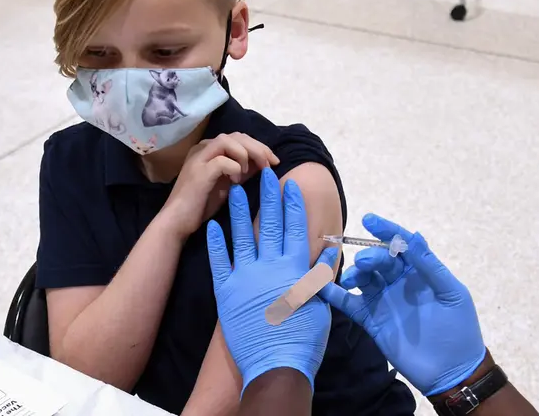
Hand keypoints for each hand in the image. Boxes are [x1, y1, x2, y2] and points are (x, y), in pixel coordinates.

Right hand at [163, 133, 278, 237]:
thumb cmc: (202, 204)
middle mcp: (202, 148)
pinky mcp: (198, 171)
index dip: (259, 146)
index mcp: (209, 149)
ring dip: (247, 154)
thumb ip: (244, 170)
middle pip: (236, 136)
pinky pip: (223, 160)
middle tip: (271, 163)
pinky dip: (235, 169)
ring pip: (228, 141)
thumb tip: (265, 162)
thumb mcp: (229, 183)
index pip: (239, 137)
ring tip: (252, 171)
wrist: (178, 221)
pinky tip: (236, 183)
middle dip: (258, 148)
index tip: (274, 161)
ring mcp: (198, 158)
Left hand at [206, 168, 331, 392]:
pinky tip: (213, 225)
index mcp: (296, 268)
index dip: (293, 205)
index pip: (295, 228)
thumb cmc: (305, 338)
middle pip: (271, 225)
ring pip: (243, 237)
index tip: (290, 185)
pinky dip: (216, 244)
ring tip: (237, 190)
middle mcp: (272, 266)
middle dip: (269, 197)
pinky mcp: (227, 292)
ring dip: (241, 212)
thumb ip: (319, 276)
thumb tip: (325, 252)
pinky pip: (220, 263)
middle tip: (265, 174)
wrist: (276, 364)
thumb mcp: (320, 304)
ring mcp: (247, 277)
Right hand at [318, 214, 485, 395]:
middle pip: (379, 260)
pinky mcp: (372, 321)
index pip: (401, 244)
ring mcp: (384, 301)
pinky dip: (335, 295)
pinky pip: (351, 303)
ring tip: (353, 278)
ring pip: (364, 278)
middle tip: (365, 262)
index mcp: (420, 272)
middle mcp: (399, 282)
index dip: (386, 230)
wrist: (452, 372)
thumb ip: (430, 266)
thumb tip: (415, 236)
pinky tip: (322, 286)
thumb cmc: (459, 329)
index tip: (369, 220)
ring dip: (355, 272)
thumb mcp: (450, 293)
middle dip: (370, 256)